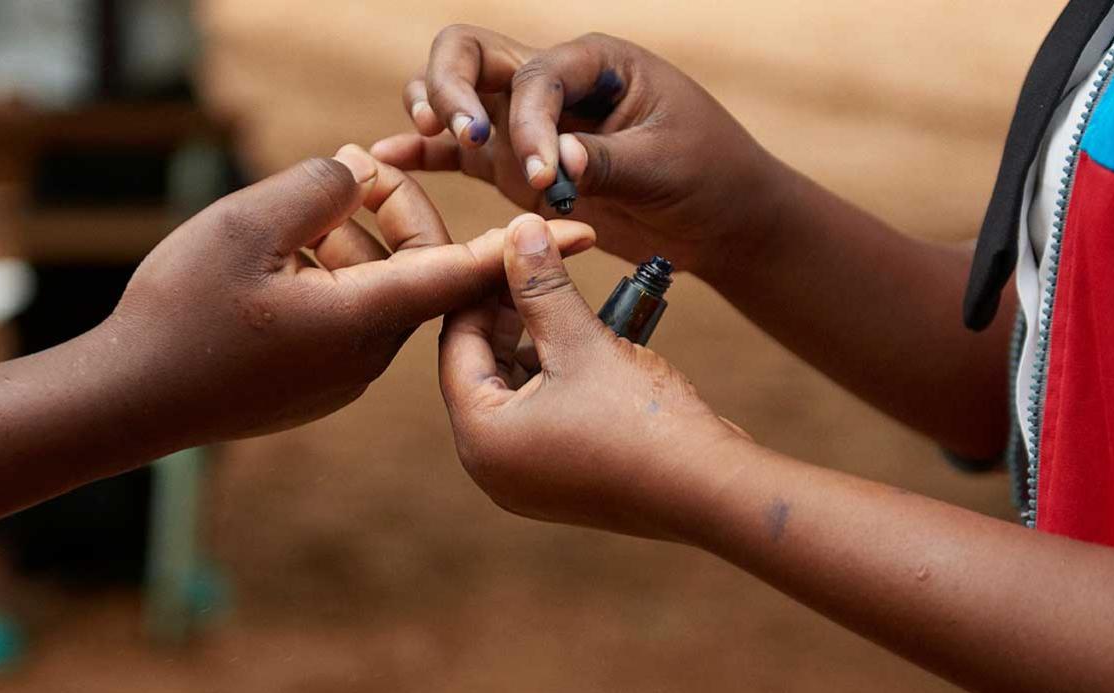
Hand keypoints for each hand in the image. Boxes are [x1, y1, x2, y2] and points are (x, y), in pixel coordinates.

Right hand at [103, 146, 595, 443]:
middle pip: (412, 268)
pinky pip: (345, 319)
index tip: (588, 228)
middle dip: (392, 211)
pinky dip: (330, 278)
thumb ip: (319, 187)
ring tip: (300, 210)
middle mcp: (367, 356)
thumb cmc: (181, 313)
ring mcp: (340, 378)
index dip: (524, 245)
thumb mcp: (247, 225)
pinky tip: (282, 258)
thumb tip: (360, 173)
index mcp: (364, 319)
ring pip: (374, 291)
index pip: (464, 273)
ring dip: (350, 242)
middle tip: (354, 166)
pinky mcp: (314, 386)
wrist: (127, 400)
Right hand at [371, 27, 780, 275]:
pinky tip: (389, 157)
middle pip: (471, 53)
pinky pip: (461, 152)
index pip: (537, 77)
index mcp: (595, 63)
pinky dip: (426, 152)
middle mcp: (552, 82)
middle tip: (462, 131)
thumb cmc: (711, 176)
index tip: (550, 180)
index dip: (531, 125)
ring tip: (430, 133)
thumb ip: (606, 161)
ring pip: (456, 93)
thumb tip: (554, 161)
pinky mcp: (518, 167)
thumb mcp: (666, 166)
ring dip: (432, 106)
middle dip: (451, 85)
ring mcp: (528, 122)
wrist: (723, 218)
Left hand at [438, 213, 748, 538]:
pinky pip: (542, 412)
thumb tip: (518, 227)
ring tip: (566, 293)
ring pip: (515, 386)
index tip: (509, 246)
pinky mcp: (561, 478)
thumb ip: (542, 285)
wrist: (710, 490)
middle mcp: (491, 465)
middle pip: (483, 365)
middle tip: (537, 262)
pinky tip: (588, 336)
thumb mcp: (582, 341)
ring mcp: (526, 477)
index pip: (457, 343)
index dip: (481, 287)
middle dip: (510, 312)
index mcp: (481, 437)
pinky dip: (559, 372)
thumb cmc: (642, 422)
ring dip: (538, 338)